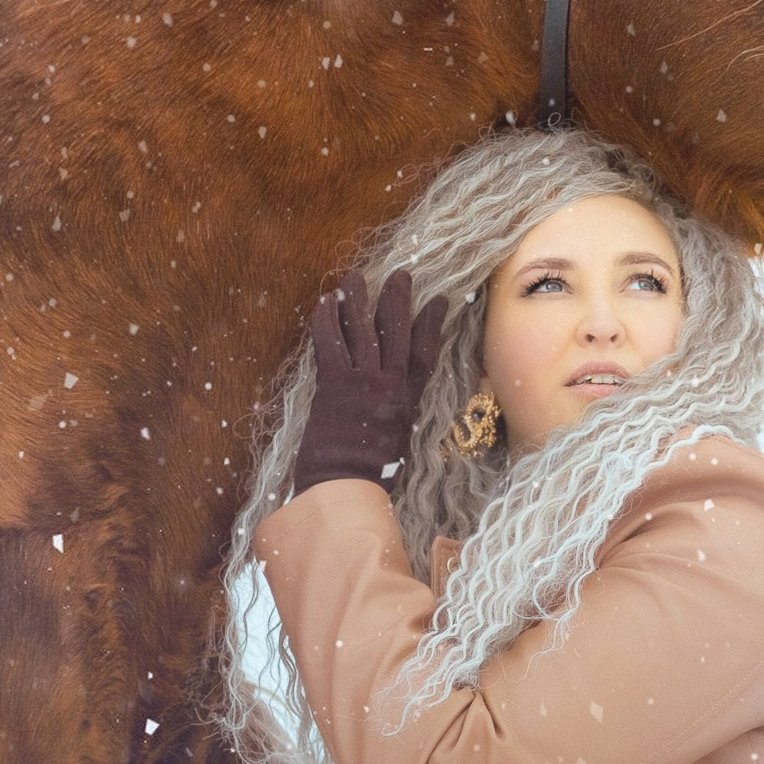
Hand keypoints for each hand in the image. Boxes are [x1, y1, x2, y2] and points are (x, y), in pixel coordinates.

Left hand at [292, 267, 448, 496]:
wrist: (346, 488)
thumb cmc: (370, 475)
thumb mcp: (398, 441)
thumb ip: (396, 415)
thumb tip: (392, 405)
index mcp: (408, 401)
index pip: (425, 353)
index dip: (433, 324)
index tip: (440, 300)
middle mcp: (390, 386)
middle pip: (396, 332)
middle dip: (398, 299)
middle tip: (400, 275)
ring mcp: (363, 383)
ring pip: (363, 330)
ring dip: (358, 299)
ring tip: (355, 276)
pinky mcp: (334, 385)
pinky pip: (330, 342)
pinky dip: (326, 319)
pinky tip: (323, 301)